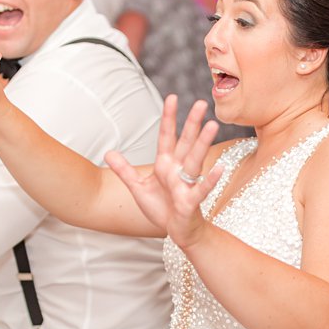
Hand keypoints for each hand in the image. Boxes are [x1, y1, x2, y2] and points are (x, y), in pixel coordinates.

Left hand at [106, 95, 221, 248]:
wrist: (176, 231)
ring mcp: (186, 184)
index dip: (168, 117)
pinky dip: (210, 180)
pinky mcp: (191, 201)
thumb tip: (108, 152)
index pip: (166, 136)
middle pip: (185, 142)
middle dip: (192, 123)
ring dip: (203, 143)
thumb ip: (124, 170)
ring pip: (196, 160)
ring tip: (213, 125)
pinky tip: (220, 168)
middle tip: (200, 102)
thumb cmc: (161, 208)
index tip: (171, 97)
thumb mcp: (137, 187)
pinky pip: (202, 189)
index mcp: (166, 164)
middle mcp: (178, 170)